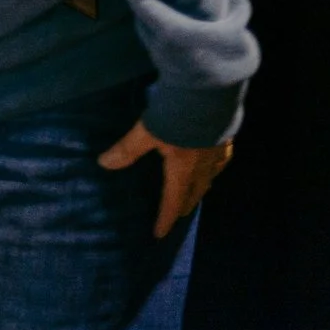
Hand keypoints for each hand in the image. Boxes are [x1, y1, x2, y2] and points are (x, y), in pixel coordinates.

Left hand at [99, 119, 234, 237]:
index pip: (172, 202)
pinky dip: (212, 170)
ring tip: (194, 193)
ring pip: (208, 179)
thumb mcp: (145, 133)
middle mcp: (203, 168)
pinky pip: (219, 163)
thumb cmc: (176, 117)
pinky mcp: (226, 140)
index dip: (165, 219)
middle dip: (184, 205)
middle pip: (194, 193)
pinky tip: (212, 164)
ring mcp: (217, 154)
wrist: (209, 96)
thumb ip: (127, 149)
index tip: (160, 233)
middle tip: (178, 214)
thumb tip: (104, 163)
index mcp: (183, 171)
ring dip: (199, 189)